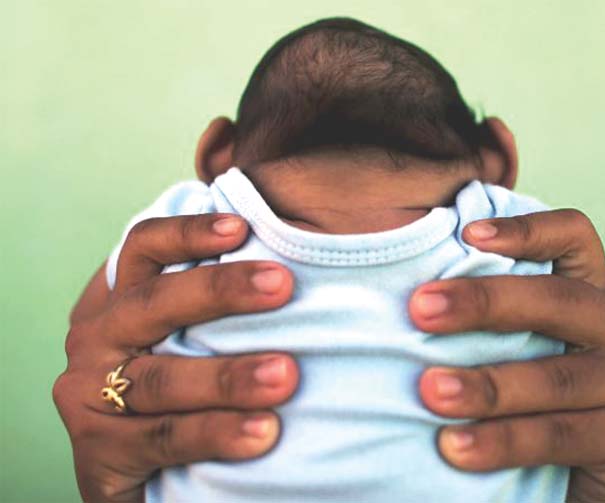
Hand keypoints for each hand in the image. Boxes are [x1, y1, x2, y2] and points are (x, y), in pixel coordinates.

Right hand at [53, 214, 298, 502]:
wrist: (141, 473)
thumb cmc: (181, 390)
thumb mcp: (186, 339)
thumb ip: (216, 308)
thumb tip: (291, 268)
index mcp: (120, 301)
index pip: (144, 249)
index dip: (188, 233)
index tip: (240, 228)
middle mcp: (98, 337)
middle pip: (154, 304)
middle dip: (219, 291)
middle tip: (282, 285)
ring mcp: (89, 393)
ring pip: (163, 378)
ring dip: (227, 376)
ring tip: (285, 375)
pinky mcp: (99, 449)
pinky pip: (164, 437)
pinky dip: (215, 433)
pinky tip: (263, 433)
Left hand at [409, 209, 604, 501]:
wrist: (568, 473)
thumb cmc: (529, 396)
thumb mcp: (518, 346)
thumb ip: (491, 320)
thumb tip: (413, 297)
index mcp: (593, 292)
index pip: (573, 237)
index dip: (524, 230)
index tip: (466, 234)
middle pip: (558, 299)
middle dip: (484, 302)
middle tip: (421, 311)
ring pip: (556, 377)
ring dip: (487, 385)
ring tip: (432, 392)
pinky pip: (560, 436)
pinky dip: (504, 441)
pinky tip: (459, 447)